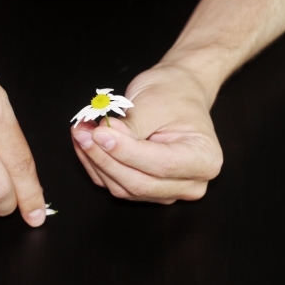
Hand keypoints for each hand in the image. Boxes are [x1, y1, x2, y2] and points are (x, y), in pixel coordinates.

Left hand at [71, 66, 222, 203]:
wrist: (178, 93)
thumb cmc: (173, 94)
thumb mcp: (154, 104)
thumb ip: (131, 128)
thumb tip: (102, 139)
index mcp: (204, 160)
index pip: (160, 165)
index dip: (126, 152)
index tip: (99, 133)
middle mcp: (191, 183)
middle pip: (140, 183)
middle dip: (105, 158)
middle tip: (82, 132)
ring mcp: (168, 191)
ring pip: (123, 188)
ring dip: (96, 162)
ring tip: (80, 133)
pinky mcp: (146, 191)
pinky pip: (115, 185)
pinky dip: (96, 165)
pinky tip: (84, 144)